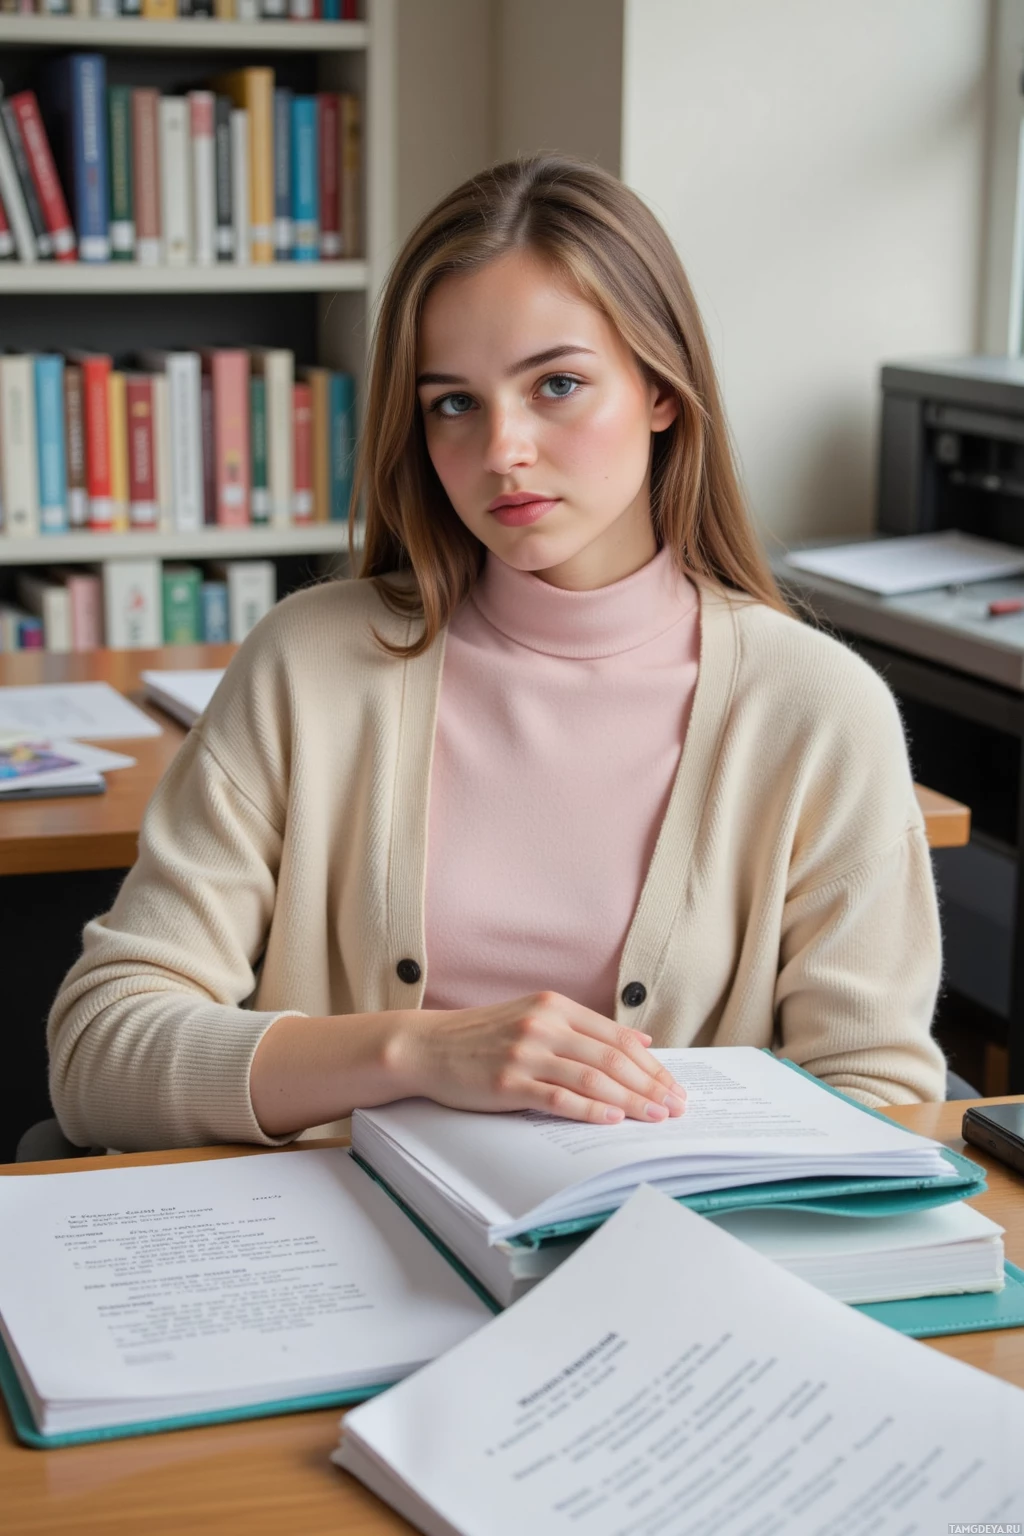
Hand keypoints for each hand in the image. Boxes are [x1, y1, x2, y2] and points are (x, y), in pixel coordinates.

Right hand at [387, 991, 686, 1124]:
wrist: (428, 1046)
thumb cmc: (483, 1037)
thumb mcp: (537, 1017)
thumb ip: (587, 1028)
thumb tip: (642, 1038)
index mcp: (555, 1006)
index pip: (618, 1037)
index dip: (652, 1065)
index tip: (674, 1086)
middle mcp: (544, 1025)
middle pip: (612, 1058)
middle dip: (650, 1085)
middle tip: (676, 1107)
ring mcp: (525, 1053)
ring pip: (592, 1077)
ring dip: (630, 1101)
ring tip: (655, 1117)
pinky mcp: (508, 1081)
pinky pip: (558, 1097)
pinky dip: (589, 1109)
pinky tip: (611, 1119)